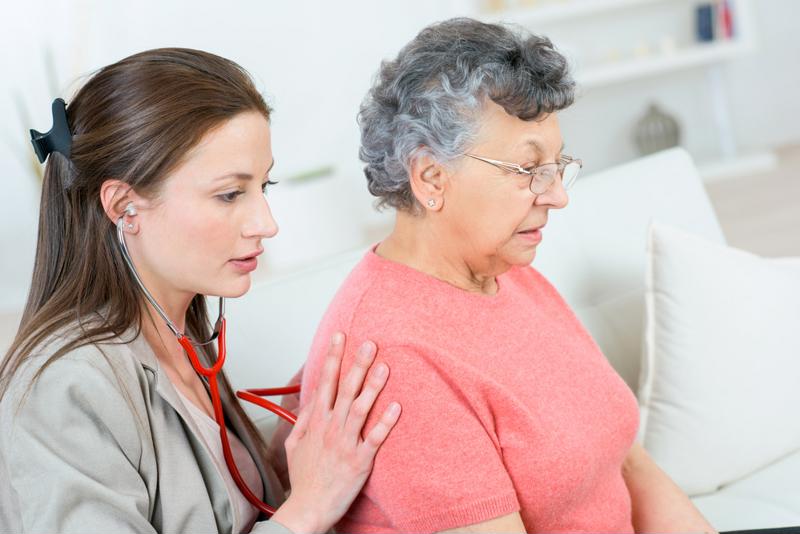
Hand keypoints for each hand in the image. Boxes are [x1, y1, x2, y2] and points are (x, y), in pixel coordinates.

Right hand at [271, 332, 400, 533]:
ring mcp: (345, 444)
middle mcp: (330, 428)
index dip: (332, 357)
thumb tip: (311, 397)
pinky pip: (375, 438)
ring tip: (384, 366)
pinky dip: (385, 422)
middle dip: (356, 364)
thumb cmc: (304, 478)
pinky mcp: (360, 461)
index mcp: (316, 422)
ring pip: (360, 409)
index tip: (340, 336)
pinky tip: (396, 407)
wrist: (308, 509)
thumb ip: (303, 419)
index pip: (324, 382)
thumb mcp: (294, 444)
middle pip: (344, 389)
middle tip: (369, 343)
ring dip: (372, 387)